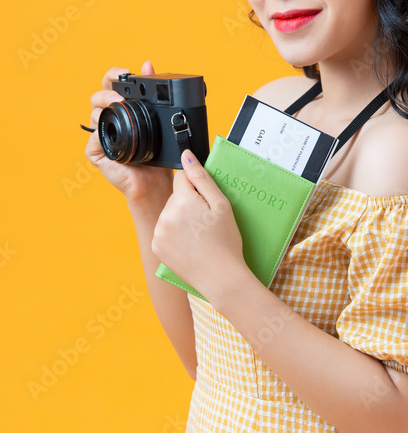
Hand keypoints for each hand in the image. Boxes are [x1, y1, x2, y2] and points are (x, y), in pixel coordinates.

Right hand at [85, 60, 173, 205]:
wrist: (156, 180)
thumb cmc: (156, 151)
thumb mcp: (158, 119)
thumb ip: (151, 93)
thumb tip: (147, 64)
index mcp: (121, 108)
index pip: (111, 84)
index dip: (114, 74)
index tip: (125, 71)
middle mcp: (108, 119)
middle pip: (98, 96)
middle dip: (107, 91)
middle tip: (120, 96)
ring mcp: (100, 134)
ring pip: (94, 114)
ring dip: (104, 109)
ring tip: (118, 109)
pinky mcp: (96, 152)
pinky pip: (93, 139)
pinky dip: (100, 134)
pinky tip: (110, 134)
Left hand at [151, 149, 249, 302]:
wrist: (220, 277)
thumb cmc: (226, 241)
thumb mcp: (221, 205)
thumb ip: (202, 178)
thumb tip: (187, 155)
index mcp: (182, 200)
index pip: (182, 179)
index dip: (197, 190)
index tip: (207, 204)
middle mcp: (165, 214)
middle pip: (175, 197)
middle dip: (188, 204)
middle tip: (206, 223)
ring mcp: (158, 232)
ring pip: (169, 214)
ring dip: (180, 219)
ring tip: (199, 235)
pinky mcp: (156, 247)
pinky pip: (164, 231)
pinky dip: (174, 235)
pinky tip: (189, 244)